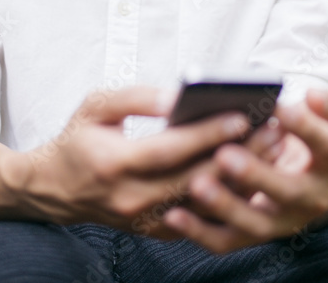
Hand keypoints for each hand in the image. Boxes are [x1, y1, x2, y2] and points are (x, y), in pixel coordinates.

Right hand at [14, 86, 250, 237]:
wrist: (54, 188)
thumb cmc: (78, 139)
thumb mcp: (96, 105)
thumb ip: (135, 97)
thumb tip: (175, 95)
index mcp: (116, 163)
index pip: (170, 149)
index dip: (207, 133)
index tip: (241, 115)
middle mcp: (133, 198)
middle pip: (196, 179)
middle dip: (238, 154)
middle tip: (272, 130)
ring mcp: (145, 221)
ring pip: (204, 202)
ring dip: (241, 178)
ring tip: (271, 149)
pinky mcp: (155, 231)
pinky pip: (199, 218)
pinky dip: (228, 198)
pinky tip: (252, 175)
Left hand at [161, 89, 327, 252]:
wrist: (309, 186)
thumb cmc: (305, 141)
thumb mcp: (320, 121)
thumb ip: (321, 105)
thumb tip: (314, 94)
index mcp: (327, 165)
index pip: (324, 146)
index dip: (305, 128)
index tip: (281, 107)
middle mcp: (308, 200)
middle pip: (286, 192)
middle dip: (256, 174)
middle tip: (226, 154)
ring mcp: (280, 222)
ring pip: (253, 223)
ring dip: (224, 206)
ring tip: (197, 183)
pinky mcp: (252, 237)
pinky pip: (225, 240)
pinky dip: (198, 232)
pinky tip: (173, 214)